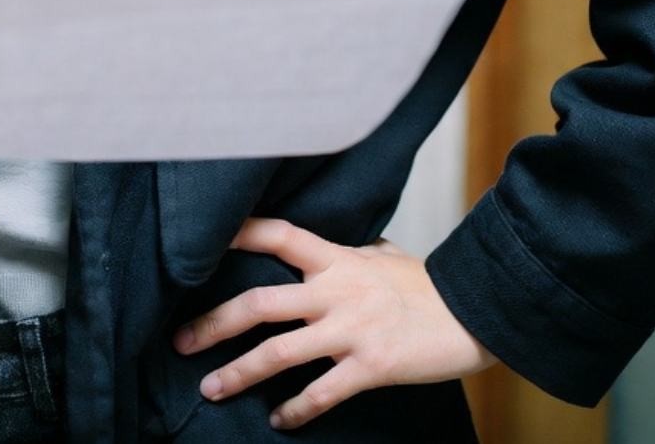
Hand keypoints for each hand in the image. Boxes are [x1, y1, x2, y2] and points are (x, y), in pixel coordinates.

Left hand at [173, 218, 493, 430]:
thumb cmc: (424, 284)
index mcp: (337, 258)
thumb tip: (322, 249)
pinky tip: (278, 421)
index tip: (205, 240)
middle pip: (260, 303)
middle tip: (181, 341)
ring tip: (210, 389)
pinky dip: (296, 410)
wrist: (472, 311)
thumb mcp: (380, 255)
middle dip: (215, 323)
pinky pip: (322, 393)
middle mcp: (336, 291)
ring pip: (280, 352)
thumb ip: (345, 254)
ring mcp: (351, 330)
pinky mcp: (371, 366)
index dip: (241, 232)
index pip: (279, 236)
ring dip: (239, 372)